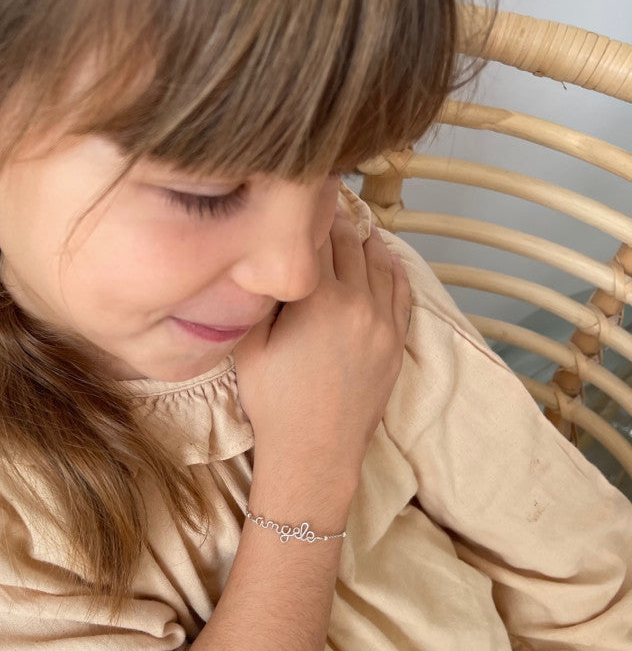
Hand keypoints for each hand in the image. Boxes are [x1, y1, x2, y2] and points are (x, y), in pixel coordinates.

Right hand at [234, 214, 410, 505]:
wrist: (315, 452)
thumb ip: (259, 299)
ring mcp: (383, 322)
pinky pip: (401, 290)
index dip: (304, 214)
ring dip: (365, 239)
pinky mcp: (396, 341)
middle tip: (324, 203)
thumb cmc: (274, 403)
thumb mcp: (250, 347)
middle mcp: (357, 302)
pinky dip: (394, 267)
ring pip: (379, 262)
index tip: (300, 197)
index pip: (313, 238)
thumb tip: (264, 262)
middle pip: (348, 244)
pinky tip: (387, 256)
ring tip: (355, 224)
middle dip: (334, 221)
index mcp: (317, 299)